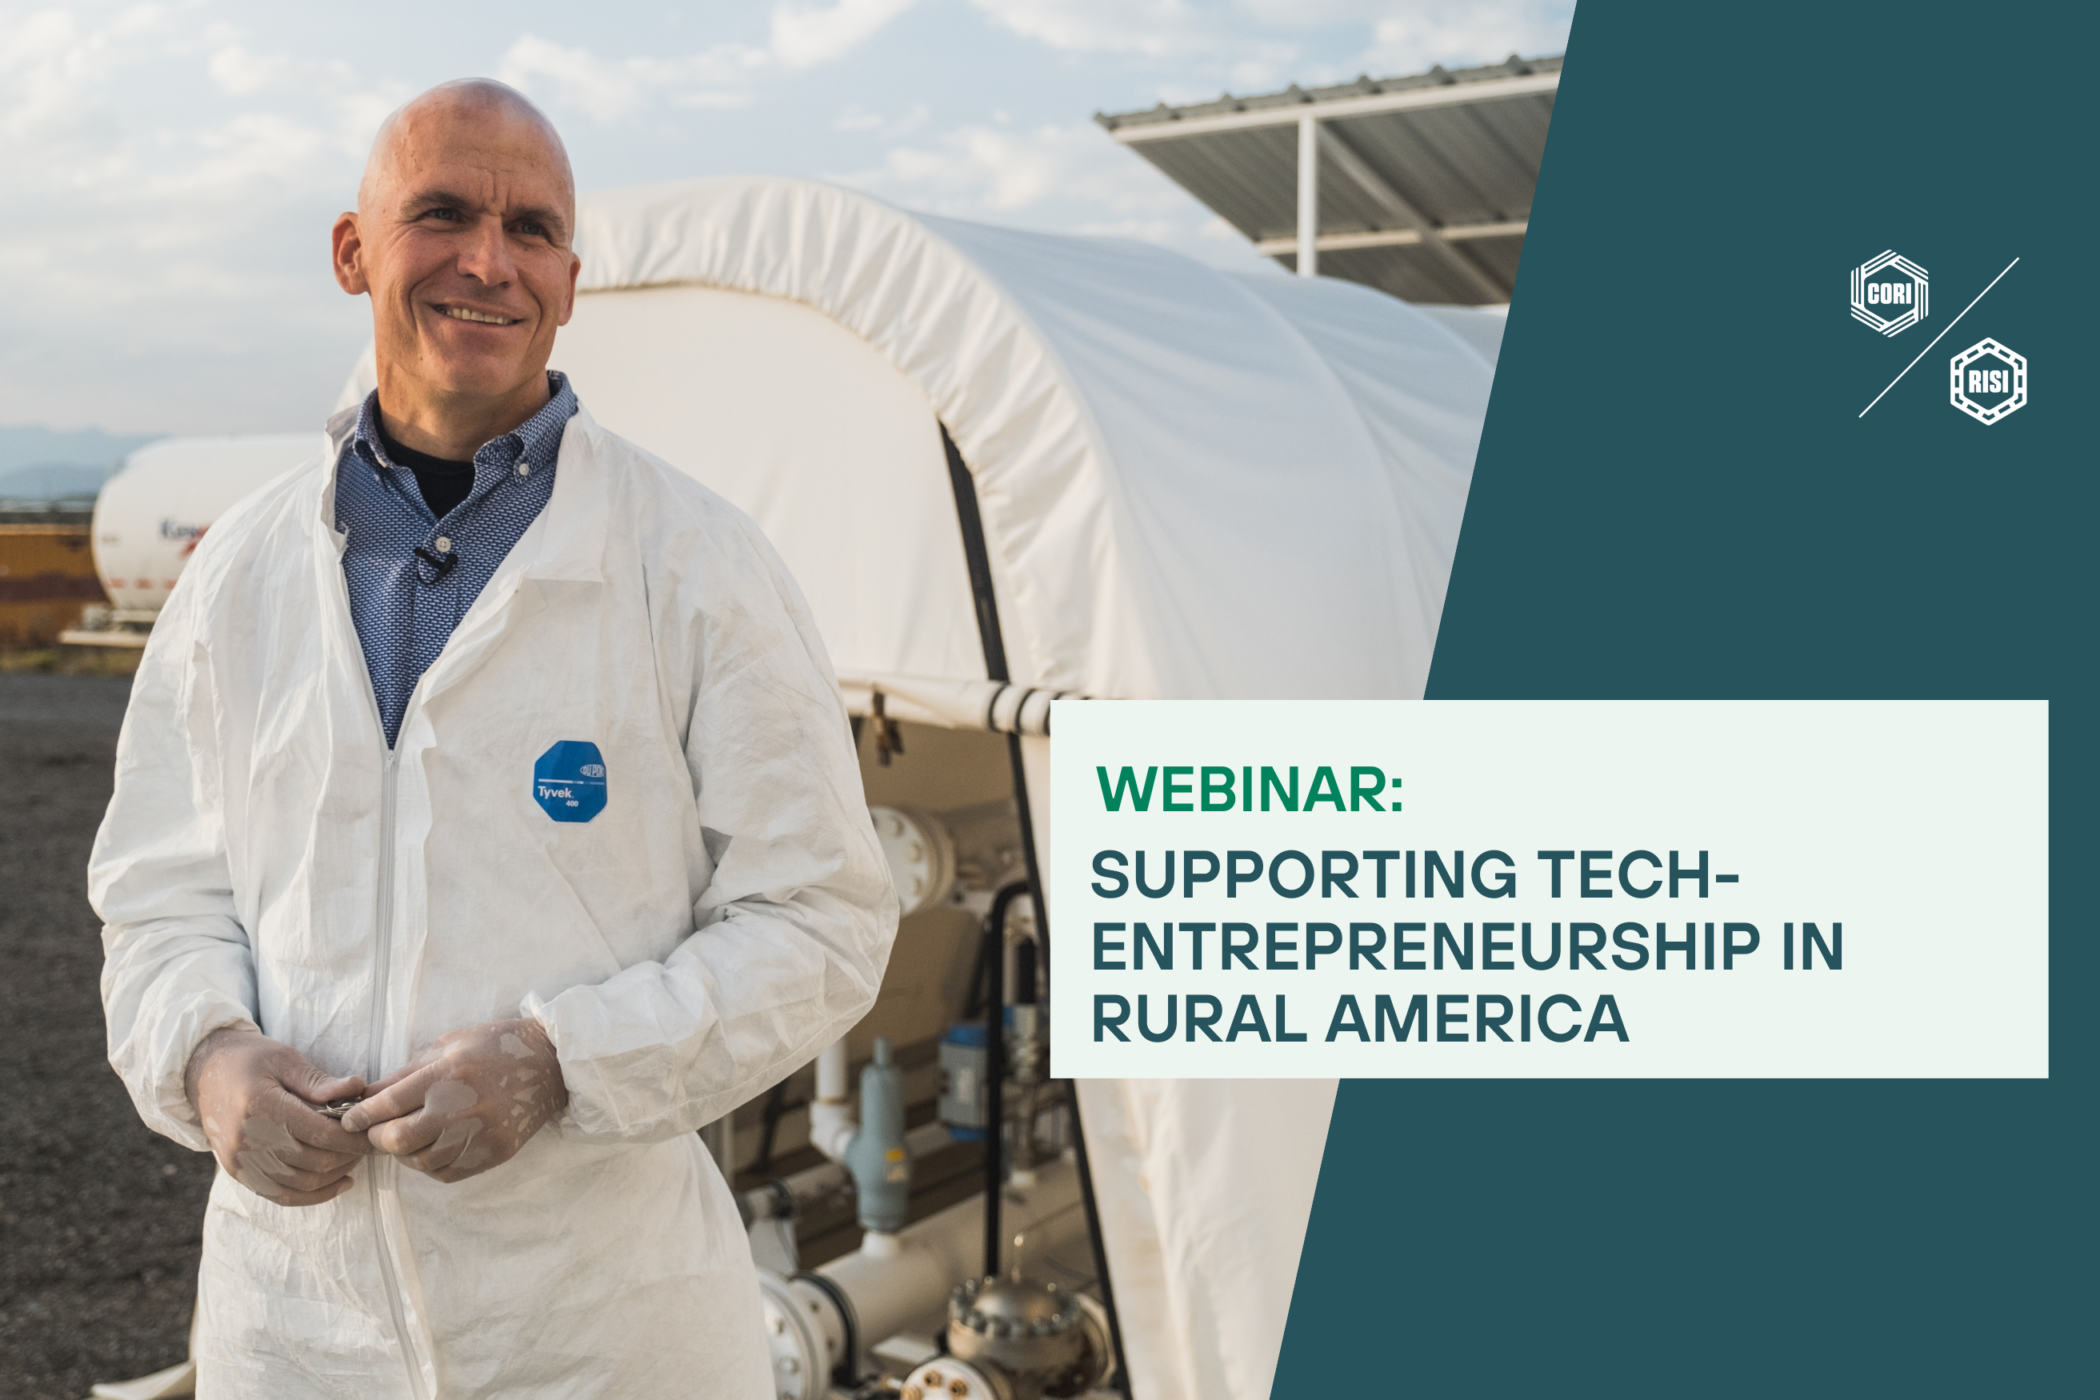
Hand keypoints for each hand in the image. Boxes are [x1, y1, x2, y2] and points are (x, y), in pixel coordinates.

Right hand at [184, 1027, 372, 1205]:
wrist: (202, 1074)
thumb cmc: (249, 1059)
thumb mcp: (285, 1059)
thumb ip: (320, 1082)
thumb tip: (359, 1089)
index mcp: (260, 1107)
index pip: (319, 1132)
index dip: (354, 1137)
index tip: (376, 1131)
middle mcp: (247, 1140)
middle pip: (313, 1161)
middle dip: (350, 1155)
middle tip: (372, 1142)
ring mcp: (240, 1162)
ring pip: (302, 1184)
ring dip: (336, 1174)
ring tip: (356, 1156)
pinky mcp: (238, 1174)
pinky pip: (281, 1196)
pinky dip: (314, 1195)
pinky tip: (340, 1182)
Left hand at [341, 1019, 567, 1183]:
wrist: (552, 1063)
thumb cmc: (496, 1046)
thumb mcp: (449, 1045)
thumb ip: (407, 1073)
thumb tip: (368, 1095)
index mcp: (447, 1073)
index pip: (388, 1104)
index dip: (360, 1116)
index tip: (349, 1120)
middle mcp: (462, 1107)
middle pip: (399, 1141)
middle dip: (379, 1139)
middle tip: (378, 1132)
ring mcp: (481, 1135)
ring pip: (421, 1162)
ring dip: (406, 1154)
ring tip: (407, 1139)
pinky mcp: (495, 1153)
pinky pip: (447, 1173)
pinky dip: (431, 1165)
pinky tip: (432, 1149)